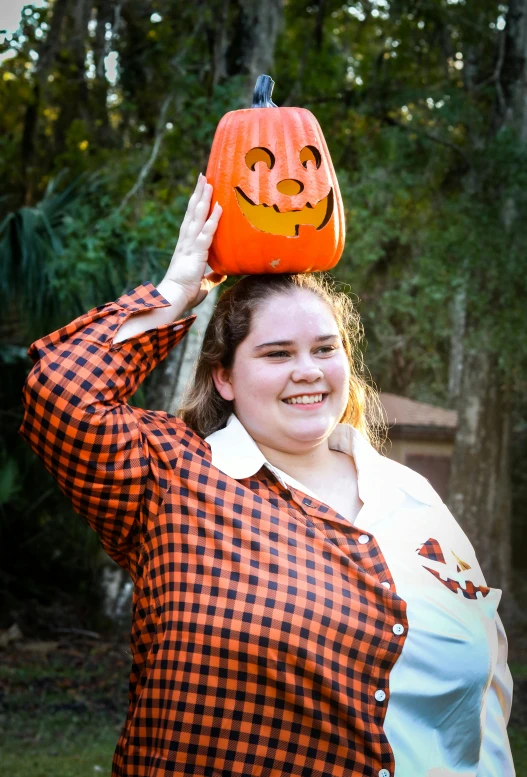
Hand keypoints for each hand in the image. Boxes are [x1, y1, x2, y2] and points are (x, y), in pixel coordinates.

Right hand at [161, 174, 224, 309]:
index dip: (197, 206)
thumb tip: (221, 275)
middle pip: (193, 212)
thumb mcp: (202, 284)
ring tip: (208, 182)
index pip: (192, 221)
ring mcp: (189, 245)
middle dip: (198, 194)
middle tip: (203, 176)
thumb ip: (211, 277)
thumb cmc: (184, 293)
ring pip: (197, 217)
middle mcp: (186, 241)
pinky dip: (213, 220)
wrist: (172, 299)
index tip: (201, 191)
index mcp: (186, 246)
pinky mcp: (195, 252)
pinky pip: (206, 233)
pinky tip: (218, 207)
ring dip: (204, 199)